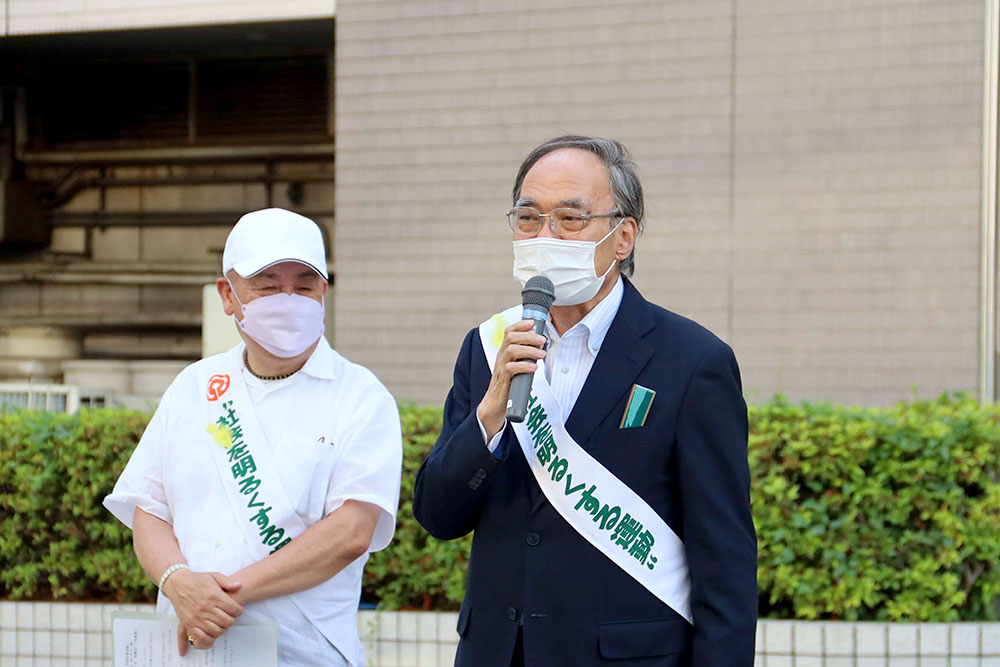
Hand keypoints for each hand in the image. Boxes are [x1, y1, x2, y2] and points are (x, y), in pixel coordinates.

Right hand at [163, 569, 242, 652]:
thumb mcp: (214, 576)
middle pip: (226, 621)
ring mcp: (196, 616)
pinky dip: (209, 637)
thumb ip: (228, 581)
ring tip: (223, 624)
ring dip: (222, 629)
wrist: (178, 584)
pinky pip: (201, 636)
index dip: (239, 611)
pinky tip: (212, 631)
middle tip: (231, 617)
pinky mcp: (188, 623)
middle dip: (232, 620)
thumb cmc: (197, 580)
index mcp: (214, 595)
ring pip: (216, 630)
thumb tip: (239, 586)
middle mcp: (206, 607)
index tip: (238, 610)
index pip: (233, 609)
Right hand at [477, 319, 545, 438]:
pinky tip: (533, 368)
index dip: (520, 325)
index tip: (532, 322)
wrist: (495, 405)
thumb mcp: (518, 367)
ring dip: (529, 350)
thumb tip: (543, 348)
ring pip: (512, 350)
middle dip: (528, 336)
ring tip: (542, 354)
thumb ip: (527, 357)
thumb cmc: (510, 385)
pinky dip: (524, 366)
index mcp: (505, 351)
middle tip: (542, 340)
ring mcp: (501, 367)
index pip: (509, 332)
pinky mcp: (502, 380)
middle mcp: (501, 356)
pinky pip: (511, 368)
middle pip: (511, 338)